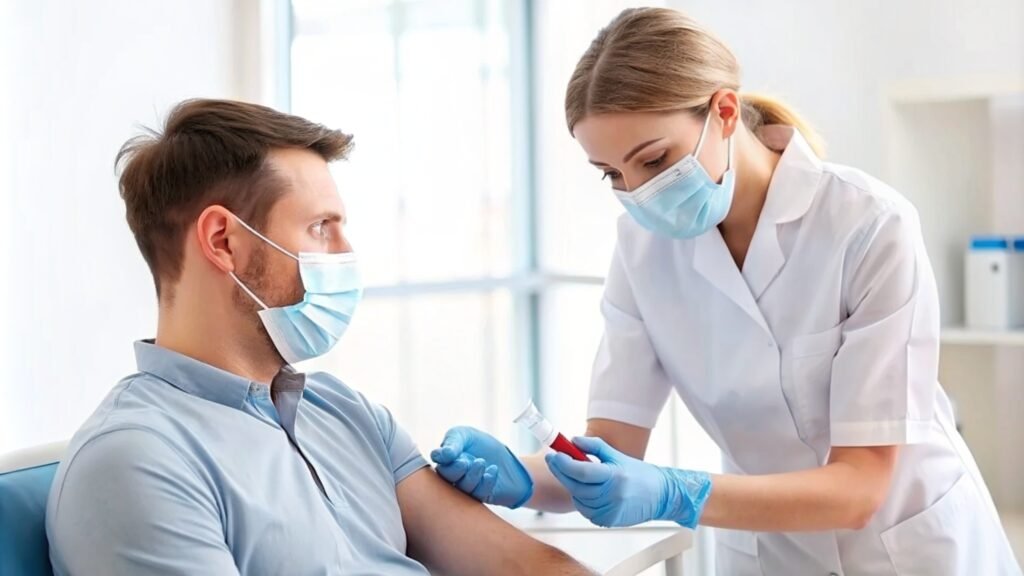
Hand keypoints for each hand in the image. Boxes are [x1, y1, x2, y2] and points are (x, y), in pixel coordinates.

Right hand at [430, 426, 533, 507]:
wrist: (508, 458)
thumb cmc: (482, 444)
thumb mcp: (466, 435)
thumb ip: (453, 441)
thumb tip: (443, 453)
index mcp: (446, 458)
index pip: (437, 459)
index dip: (440, 456)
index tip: (449, 453)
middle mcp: (452, 474)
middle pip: (446, 476)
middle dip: (455, 470)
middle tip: (465, 462)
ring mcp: (465, 487)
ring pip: (463, 487)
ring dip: (472, 475)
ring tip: (482, 462)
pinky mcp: (479, 496)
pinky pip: (479, 494)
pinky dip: (486, 482)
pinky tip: (493, 470)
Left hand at [545, 436, 710, 527]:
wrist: (661, 496)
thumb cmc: (639, 474)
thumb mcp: (618, 455)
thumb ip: (594, 446)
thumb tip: (572, 440)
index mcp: (615, 476)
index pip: (582, 472)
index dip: (564, 463)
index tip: (553, 454)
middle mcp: (612, 496)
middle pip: (576, 486)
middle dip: (561, 472)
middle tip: (553, 460)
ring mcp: (609, 511)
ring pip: (578, 499)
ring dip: (573, 486)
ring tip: (578, 475)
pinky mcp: (607, 521)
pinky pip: (585, 510)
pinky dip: (582, 499)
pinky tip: (589, 490)